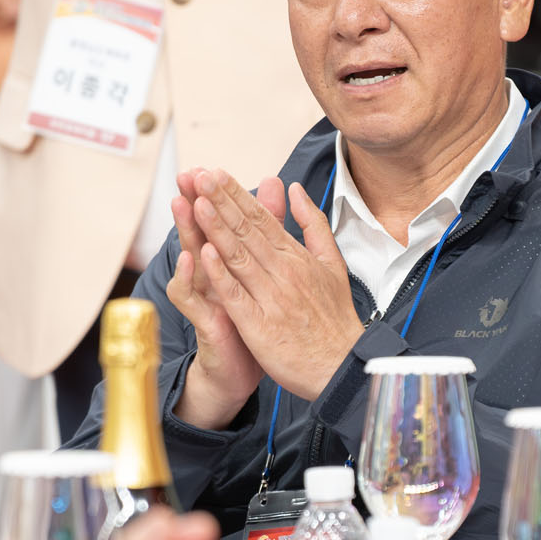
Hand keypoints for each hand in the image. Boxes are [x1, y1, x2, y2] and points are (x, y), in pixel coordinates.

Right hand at [167, 167, 269, 428]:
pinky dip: (190, 278)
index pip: (222, 221)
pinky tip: (193, 258)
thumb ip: (268, 227)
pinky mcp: (206, 321)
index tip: (211, 168)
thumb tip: (276, 184)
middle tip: (188, 176)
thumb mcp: (264, 269)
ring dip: (187, 232)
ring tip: (185, 205)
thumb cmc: (255, 319)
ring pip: (191, 259)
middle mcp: (214, 276)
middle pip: (201, 232)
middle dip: (193, 202)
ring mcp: (206, 297)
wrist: (244, 368)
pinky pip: (193, 298)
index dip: (217, 196)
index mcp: (231, 262)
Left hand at [185, 168, 363, 403]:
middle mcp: (284, 271)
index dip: (236, 195)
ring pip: (239, 256)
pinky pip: (237, 295)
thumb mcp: (332, 263)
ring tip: (198, 203)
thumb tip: (297, 190)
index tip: (216, 174)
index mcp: (297, 256)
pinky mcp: (260, 325)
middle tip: (200, 176)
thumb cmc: (334, 318)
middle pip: (247, 231)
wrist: (342, 365)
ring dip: (217, 229)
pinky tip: (205, 254)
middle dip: (222, 202)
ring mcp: (271, 297)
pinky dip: (221, 274)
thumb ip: (313, 224)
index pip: (262, 218)